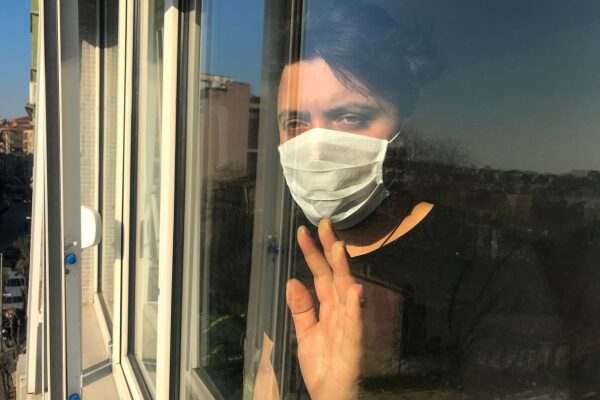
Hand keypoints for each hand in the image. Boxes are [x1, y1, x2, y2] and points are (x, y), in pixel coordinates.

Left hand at [286, 219, 362, 399]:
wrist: (332, 398)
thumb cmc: (323, 369)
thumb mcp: (305, 335)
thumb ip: (301, 309)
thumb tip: (292, 280)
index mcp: (328, 309)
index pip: (321, 275)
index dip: (314, 254)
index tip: (304, 231)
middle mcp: (340, 313)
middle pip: (335, 276)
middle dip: (330, 251)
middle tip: (325, 225)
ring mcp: (349, 328)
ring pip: (347, 294)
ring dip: (344, 271)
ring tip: (338, 248)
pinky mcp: (354, 348)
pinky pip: (355, 326)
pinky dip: (355, 309)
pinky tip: (354, 290)